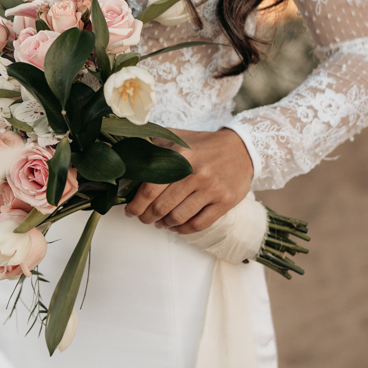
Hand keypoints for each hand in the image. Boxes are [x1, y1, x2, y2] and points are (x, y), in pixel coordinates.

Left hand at [125, 128, 252, 234]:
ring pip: (178, 217)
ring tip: (159, 222)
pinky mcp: (225, 201)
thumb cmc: (202, 145)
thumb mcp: (176, 137)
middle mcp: (196, 173)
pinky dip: (183, 230)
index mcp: (180, 155)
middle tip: (143, 218)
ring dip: (164, 224)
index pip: (150, 188)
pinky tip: (176, 226)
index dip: (136, 204)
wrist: (241, 148)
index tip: (130, 211)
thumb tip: (125, 161)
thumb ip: (151, 147)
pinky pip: (199, 224)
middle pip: (162, 206)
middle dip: (147, 217)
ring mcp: (212, 188)